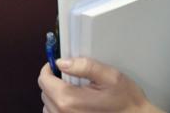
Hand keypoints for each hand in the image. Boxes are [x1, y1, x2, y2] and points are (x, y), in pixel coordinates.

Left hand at [38, 57, 164, 112]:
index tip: (58, 64)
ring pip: (48, 106)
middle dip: (53, 81)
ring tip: (72, 90)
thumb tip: (61, 62)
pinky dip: (59, 108)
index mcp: (69, 99)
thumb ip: (84, 66)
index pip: (44, 80)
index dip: (49, 68)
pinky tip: (74, 104)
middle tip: (69, 76)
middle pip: (44, 93)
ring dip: (55, 96)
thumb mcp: (109, 76)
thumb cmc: (126, 100)